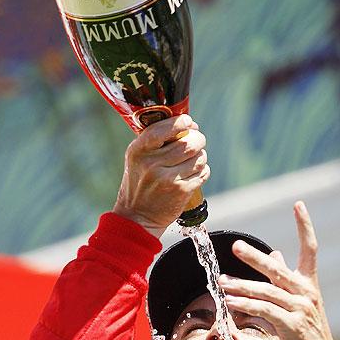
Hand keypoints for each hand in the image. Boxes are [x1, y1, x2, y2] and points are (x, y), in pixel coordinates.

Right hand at [113, 114, 209, 236]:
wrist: (137, 217)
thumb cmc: (140, 183)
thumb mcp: (138, 158)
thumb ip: (156, 141)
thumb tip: (189, 125)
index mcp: (139, 151)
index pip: (164, 129)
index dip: (181, 122)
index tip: (188, 122)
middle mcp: (152, 164)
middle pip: (189, 143)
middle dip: (198, 139)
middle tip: (197, 142)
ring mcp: (168, 179)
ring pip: (199, 158)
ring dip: (201, 157)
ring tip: (193, 161)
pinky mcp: (181, 191)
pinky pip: (203, 173)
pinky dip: (203, 171)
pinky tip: (194, 173)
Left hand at [218, 201, 339, 339]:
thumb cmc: (308, 331)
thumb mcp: (301, 301)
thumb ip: (287, 278)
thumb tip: (278, 253)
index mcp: (309, 284)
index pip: (311, 248)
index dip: (305, 226)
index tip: (299, 205)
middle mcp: (306, 292)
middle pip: (278, 269)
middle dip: (255, 257)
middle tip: (236, 246)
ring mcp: (299, 308)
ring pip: (266, 291)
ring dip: (241, 286)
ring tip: (222, 282)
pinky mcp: (290, 324)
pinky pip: (264, 310)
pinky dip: (246, 305)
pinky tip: (231, 302)